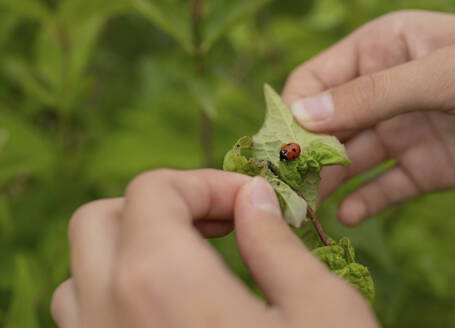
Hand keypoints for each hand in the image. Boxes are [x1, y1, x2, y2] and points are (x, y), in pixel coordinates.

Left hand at [51, 169, 377, 327]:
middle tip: (217, 223)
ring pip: (82, 273)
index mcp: (163, 285)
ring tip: (193, 260)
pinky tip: (174, 308)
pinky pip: (85, 320)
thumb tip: (254, 198)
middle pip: (99, 220)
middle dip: (158, 205)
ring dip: (132, 248)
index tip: (251, 202)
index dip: (205, 181)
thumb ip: (277, 243)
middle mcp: (109, 317)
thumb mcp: (323, 311)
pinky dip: (119, 293)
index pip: (152, 190)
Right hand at [282, 10, 454, 225]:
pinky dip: (364, 203)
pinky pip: (384, 187)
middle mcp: (380, 92)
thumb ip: (370, 94)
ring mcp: (400, 131)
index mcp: (376, 52)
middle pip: (326, 126)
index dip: (294, 111)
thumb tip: (301, 116)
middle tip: (285, 187)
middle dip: (304, 155)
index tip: (278, 146)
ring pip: (349, 161)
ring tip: (308, 209)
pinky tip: (347, 217)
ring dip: (326, 183)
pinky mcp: (421, 168)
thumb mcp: (437, 72)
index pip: (315, 81)